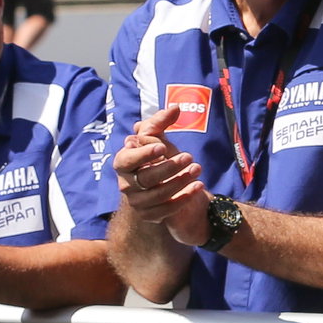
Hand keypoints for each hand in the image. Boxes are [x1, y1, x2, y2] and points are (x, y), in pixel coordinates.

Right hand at [114, 105, 210, 245]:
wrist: (172, 187)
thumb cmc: (160, 158)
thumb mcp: (159, 138)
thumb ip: (162, 122)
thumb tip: (176, 107)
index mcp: (123, 163)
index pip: (126, 160)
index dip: (142, 155)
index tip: (161, 146)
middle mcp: (126, 184)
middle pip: (146, 178)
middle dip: (169, 167)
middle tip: (189, 156)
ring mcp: (137, 202)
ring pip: (157, 194)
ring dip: (180, 181)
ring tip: (197, 169)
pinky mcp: (149, 215)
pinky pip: (166, 210)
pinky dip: (183, 198)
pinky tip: (198, 186)